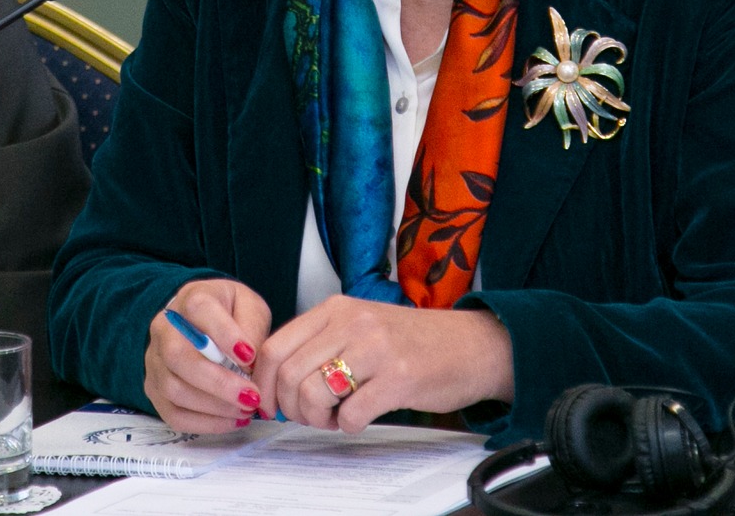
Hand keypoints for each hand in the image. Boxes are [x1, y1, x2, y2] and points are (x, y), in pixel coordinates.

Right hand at [144, 279, 272, 432]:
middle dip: (218, 382)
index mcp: (190, 299)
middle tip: (252, 396)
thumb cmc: (228, 314)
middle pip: (178, 356)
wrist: (199, 323)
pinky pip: (173, 413)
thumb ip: (252, 325)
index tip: (250, 355)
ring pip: (173, 389)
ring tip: (247, 409)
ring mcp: (155, 360)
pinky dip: (205, 423)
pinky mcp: (154, 389)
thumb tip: (249, 359)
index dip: (224, 334)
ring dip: (214, 406)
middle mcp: (164, 328)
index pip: (199, 310)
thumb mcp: (248, 306)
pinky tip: (232, 419)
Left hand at [254, 295, 513, 432]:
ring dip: (317, 419)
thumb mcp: (359, 324)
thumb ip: (320, 341)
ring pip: (313, 394)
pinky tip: (360, 418)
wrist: (471, 344)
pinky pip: (351, 414)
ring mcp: (375, 348)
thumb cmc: (411, 340)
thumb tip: (276, 377)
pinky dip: (348, 426)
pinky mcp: (399, 378)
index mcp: (335, 308)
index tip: (269, 403)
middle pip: (288, 374)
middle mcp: (352, 322)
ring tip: (335, 418)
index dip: (263, 383)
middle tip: (308, 416)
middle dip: (290, 407)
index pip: (275, 346)